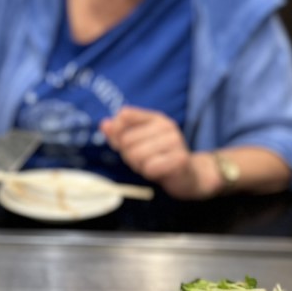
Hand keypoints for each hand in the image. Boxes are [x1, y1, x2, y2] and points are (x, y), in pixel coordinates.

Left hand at [100, 106, 220, 198]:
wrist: (188, 175)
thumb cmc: (159, 157)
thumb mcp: (137, 143)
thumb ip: (119, 133)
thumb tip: (104, 125)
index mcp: (155, 118)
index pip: (125, 115)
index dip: (116, 131)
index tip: (121, 143)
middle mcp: (166, 126)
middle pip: (126, 140)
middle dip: (128, 156)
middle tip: (142, 160)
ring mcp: (175, 141)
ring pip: (136, 155)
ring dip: (139, 166)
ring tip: (150, 165)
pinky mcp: (180, 158)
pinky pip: (149, 168)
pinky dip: (149, 173)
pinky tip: (159, 171)